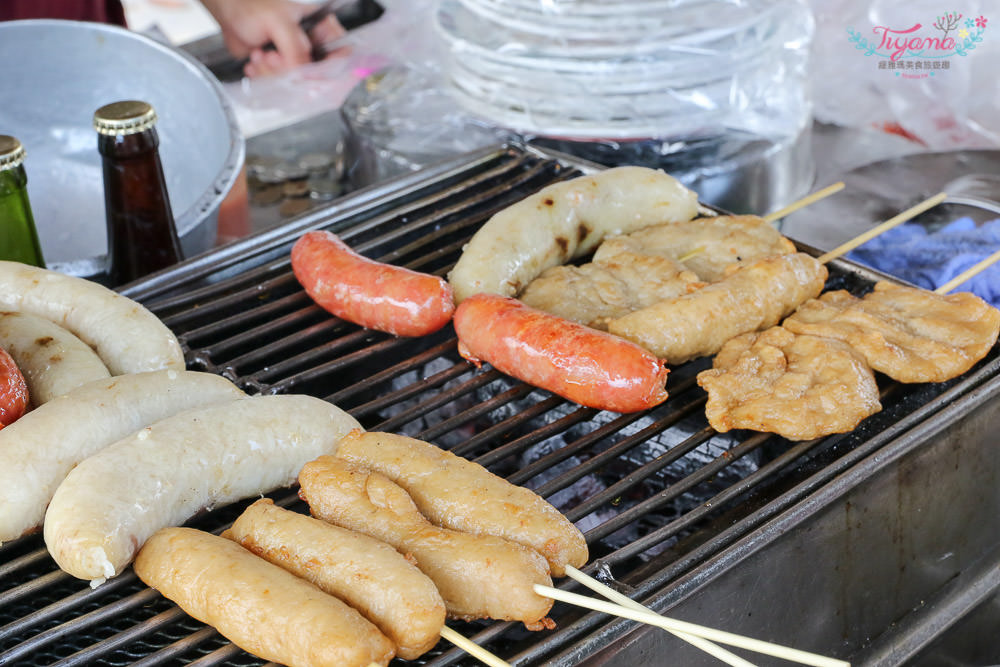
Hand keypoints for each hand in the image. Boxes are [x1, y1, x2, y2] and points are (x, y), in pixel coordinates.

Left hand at [200, 0, 345, 77]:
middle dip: (291, 71)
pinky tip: (256, 63)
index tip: (310, 76)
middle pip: (319, 77)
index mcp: (323, 30)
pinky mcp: (284, 72)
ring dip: (273, 74)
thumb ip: (295, 48)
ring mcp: (299, 62)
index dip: (330, 70)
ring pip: (298, 85)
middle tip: (273, 57)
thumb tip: (303, 73)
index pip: (343, 57)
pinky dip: (265, 78)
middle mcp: (315, 48)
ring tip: (260, 55)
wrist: (230, 13)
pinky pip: (283, 87)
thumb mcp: (279, 22)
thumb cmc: (253, 5)